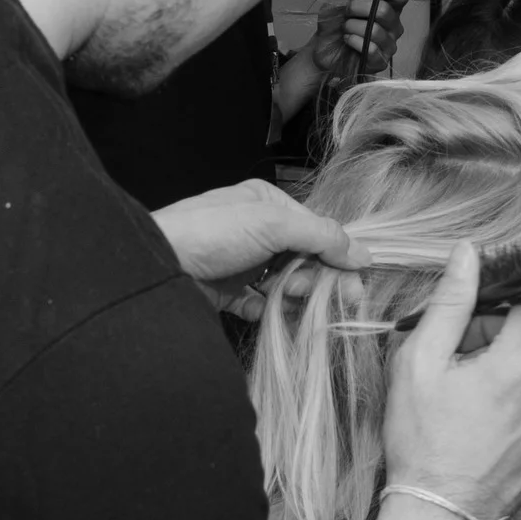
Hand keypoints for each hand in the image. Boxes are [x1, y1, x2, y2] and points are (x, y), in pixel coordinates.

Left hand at [154, 180, 369, 320]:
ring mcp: (240, 262)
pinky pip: (259, 304)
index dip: (337, 255)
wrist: (157, 266)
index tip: (356, 282)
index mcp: (266, 203)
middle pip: (302, 258)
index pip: (314, 229)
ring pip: (283, 283)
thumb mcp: (272, 224)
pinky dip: (271, 312)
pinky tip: (277, 315)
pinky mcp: (225, 292)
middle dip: (317, 278)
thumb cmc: (212, 232)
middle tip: (335, 300)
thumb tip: (363, 253)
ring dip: (295, 294)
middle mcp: (254, 230)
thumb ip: (321, 236)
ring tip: (291, 298)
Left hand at [310, 0, 409, 81]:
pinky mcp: (380, 62)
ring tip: (345, 29)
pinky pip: (372, 49)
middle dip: (359, 7)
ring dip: (353, 26)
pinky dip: (354, 42)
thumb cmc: (335, 23)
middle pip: (385, 10)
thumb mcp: (340, 0)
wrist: (321, 46)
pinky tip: (347, 40)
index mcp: (389, 7)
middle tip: (346, 11)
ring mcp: (389, 44)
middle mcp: (394, 25)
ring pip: (376, 30)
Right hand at [379, 241, 520, 519]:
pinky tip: (480, 415)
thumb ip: (451, 302)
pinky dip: (516, 396)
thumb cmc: (423, 442)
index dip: (514, 286)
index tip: (487, 292)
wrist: (440, 516)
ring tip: (466, 388)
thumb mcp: (421, 362)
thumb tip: (469, 255)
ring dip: (508, 364)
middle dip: (501, 329)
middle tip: (459, 348)